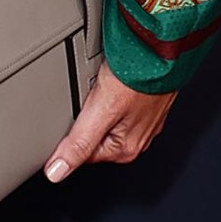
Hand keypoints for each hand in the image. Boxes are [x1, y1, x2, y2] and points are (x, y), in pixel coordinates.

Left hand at [42, 61, 175, 179]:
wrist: (163, 49)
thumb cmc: (137, 76)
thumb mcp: (100, 111)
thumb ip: (79, 143)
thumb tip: (57, 172)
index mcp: (125, 149)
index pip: (85, 154)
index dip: (70, 137)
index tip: (63, 119)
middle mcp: (138, 138)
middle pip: (95, 136)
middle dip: (86, 118)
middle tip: (85, 95)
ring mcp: (144, 118)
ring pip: (108, 117)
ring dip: (99, 103)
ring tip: (99, 84)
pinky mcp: (146, 99)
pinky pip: (120, 101)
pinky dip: (111, 91)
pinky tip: (111, 78)